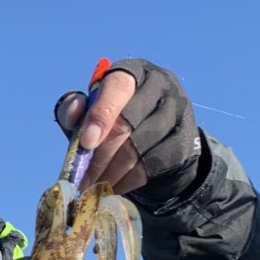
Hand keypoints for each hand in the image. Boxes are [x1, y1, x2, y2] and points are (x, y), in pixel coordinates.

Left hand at [54, 59, 202, 201]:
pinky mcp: (185, 138)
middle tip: (84, 180)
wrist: (156, 142)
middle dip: (101, 156)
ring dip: (113, 173)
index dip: (100, 115)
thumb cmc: (114, 123)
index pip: (118, 87)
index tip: (86, 144)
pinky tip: (115, 188)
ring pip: (140, 147)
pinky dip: (130, 180)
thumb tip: (74, 110)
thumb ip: (74, 111)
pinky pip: (154, 165)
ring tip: (96, 187)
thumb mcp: (90, 114)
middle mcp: (159, 84)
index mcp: (132, 72)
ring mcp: (177, 110)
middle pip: (127, 122)